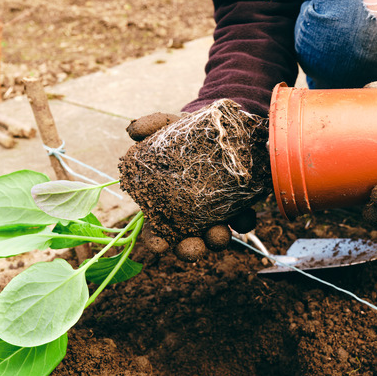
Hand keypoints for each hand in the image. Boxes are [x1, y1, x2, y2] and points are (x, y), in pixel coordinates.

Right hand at [126, 112, 256, 261]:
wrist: (221, 127)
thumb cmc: (186, 132)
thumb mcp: (169, 125)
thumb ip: (150, 126)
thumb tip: (132, 130)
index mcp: (167, 203)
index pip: (158, 232)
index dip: (156, 242)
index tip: (158, 245)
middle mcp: (191, 214)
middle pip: (188, 242)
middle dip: (189, 250)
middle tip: (191, 248)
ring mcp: (216, 212)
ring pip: (216, 236)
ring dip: (216, 240)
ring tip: (218, 234)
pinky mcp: (240, 204)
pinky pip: (243, 220)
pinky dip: (244, 222)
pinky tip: (244, 217)